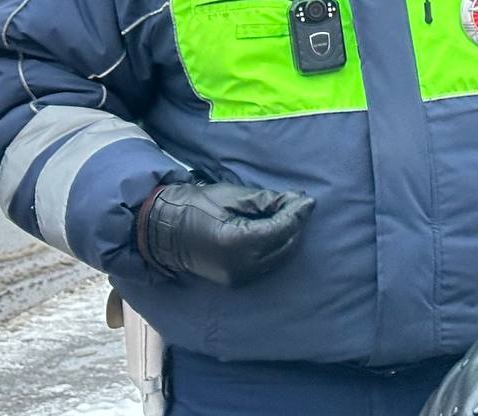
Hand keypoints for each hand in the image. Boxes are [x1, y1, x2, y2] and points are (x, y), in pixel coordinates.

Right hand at [138, 181, 313, 286]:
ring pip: (279, 258)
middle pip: (284, 246)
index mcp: (239, 243)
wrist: (167, 231)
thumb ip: (269, 201)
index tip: (310, 200)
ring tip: (291, 215)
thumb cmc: (200, 205)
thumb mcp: (235, 196)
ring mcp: (239, 279)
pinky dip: (276, 248)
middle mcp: (241, 267)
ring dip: (288, 237)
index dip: (298, 214)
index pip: (281, 230)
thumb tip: (299, 201)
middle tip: (301, 204)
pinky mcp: (236, 282)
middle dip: (296, 225)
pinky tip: (277, 231)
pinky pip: (267, 265)